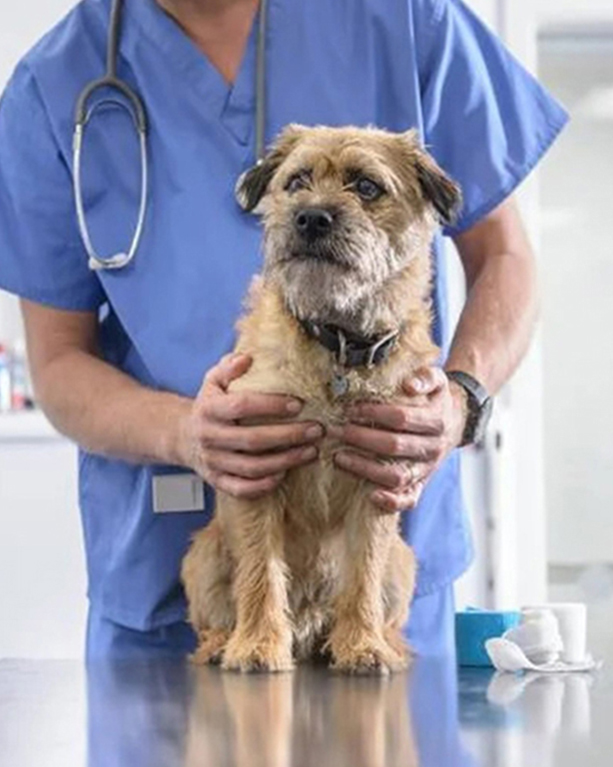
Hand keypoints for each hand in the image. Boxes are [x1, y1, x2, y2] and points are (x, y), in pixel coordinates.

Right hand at [178, 353, 323, 498]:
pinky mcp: (217, 480)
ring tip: (311, 452)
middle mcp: (209, 436)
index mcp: (209, 409)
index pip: (241, 406)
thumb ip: (229, 368)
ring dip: (285, 461)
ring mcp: (212, 462)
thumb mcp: (213, 381)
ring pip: (251, 467)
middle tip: (317, 430)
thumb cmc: (209, 405)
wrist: (182, 436)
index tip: (299, 404)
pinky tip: (285, 474)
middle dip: (289, 435)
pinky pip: (241, 488)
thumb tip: (246, 358)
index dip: (271, 405)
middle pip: (252, 440)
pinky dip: (264, 484)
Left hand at [330, 367, 466, 512]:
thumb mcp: (438, 380)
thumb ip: (426, 377)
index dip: (374, 413)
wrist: (457, 422)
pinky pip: (410, 499)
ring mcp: (427, 469)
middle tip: (336, 431)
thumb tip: (409, 385)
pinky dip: (392, 502)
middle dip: (361, 438)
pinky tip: (370, 496)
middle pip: (394, 446)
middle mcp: (433, 448)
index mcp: (437, 421)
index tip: (350, 409)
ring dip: (365, 468)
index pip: (401, 418)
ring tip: (339, 457)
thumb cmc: (437, 400)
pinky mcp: (422, 483)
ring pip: (397, 476)